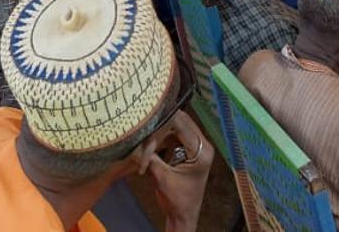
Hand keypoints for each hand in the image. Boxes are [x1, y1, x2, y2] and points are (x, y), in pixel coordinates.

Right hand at [137, 110, 213, 231]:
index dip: (161, 124)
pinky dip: (163, 137)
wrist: (183, 216)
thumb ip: (150, 157)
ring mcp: (198, 146)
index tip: (146, 127)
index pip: (181, 125)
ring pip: (177, 126)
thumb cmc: (176, 200)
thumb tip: (136, 140)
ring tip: (147, 140)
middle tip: (144, 131)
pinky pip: (176, 134)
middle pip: (181, 121)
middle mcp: (203, 145)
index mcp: (202, 151)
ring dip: (160, 131)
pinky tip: (152, 142)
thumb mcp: (161, 177)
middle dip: (160, 126)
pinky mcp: (190, 149)